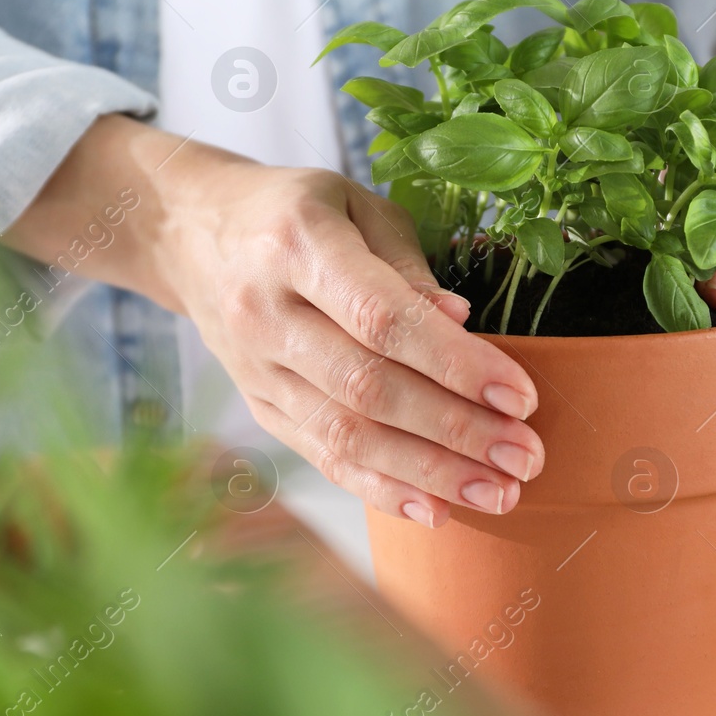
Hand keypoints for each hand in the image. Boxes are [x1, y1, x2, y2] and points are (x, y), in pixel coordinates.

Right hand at [4, 117, 542, 527]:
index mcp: (298, 244)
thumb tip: (461, 324)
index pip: (382, 317)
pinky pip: (322, 456)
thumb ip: (407, 266)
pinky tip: (436, 509)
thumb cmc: (294, 210)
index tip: (521, 396)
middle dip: (456, 430)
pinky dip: (380, 489)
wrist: (191, 233)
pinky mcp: (258, 407)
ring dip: (429, 472)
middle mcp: (267, 312)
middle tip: (524, 456)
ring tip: (498, 492)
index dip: (455, 363)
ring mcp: (256, 368)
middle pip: (368, 388)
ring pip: (345, 435)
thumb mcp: (355, 206)